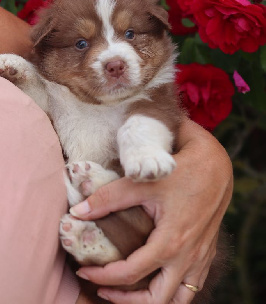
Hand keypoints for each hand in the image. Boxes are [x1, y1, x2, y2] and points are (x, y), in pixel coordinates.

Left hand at [71, 119, 232, 303]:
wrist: (216, 166)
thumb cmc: (181, 172)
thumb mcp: (143, 184)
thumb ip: (108, 198)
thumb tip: (78, 211)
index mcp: (170, 243)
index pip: (131, 274)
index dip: (103, 276)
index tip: (85, 271)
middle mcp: (188, 257)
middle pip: (157, 300)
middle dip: (126, 301)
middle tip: (104, 289)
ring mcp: (200, 258)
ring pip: (179, 299)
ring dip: (152, 301)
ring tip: (129, 292)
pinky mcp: (207, 252)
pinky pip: (192, 285)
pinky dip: (173, 290)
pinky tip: (158, 275)